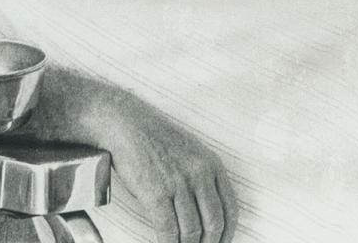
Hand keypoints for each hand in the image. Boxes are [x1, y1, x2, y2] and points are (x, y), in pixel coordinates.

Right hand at [90, 87, 236, 242]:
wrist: (127, 125)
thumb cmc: (155, 140)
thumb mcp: (190, 153)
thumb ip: (202, 179)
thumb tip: (205, 214)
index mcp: (212, 164)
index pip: (231, 209)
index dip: (228, 233)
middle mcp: (200, 174)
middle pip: (214, 224)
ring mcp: (178, 183)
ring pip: (191, 231)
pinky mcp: (156, 193)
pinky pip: (168, 231)